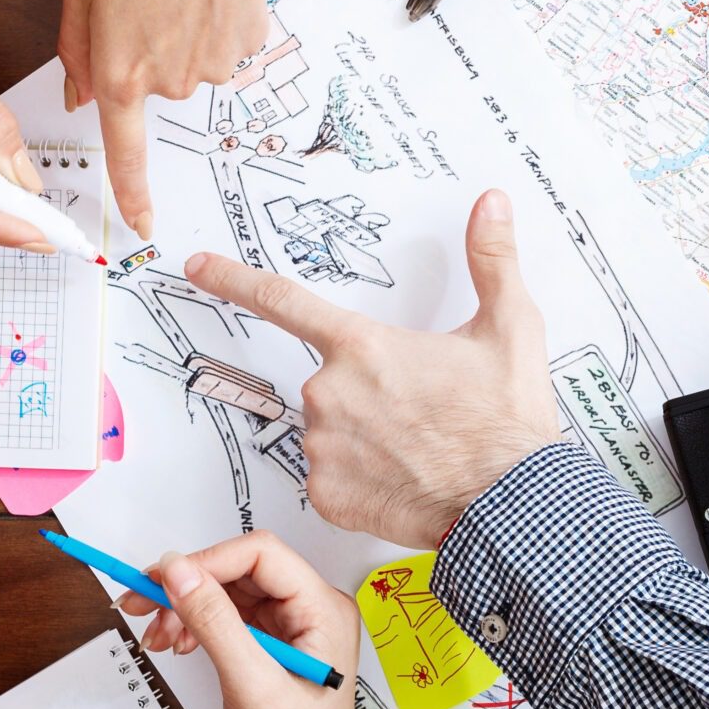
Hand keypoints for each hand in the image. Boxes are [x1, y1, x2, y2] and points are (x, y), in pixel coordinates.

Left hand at [58, 0, 344, 238]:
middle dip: (147, 50)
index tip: (140, 227)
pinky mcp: (247, 44)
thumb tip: (84, 94)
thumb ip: (76, 51)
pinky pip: (224, 42)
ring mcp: (213, 67)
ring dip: (182, 31)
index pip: (124, 153)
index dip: (132, 194)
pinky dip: (215, 20)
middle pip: (152, 85)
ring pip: (190, 62)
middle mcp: (169, 83)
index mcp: (120, 75)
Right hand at [122, 532, 437, 708]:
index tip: (161, 581)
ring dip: (187, 608)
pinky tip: (176, 645)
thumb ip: (215, 623)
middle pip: (240, 570)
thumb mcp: (251, 686)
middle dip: (189, 586)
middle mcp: (313, 613)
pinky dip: (196, 628)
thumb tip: (180, 571)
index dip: (206, 561)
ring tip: (157, 636)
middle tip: (142, 606)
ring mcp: (293, 632)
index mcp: (324, 610)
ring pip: (229, 594)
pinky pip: (229, 621)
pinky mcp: (274, 651)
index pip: (259, 554)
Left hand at [186, 189, 559, 545]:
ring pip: (330, 430)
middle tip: (422, 411)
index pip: (283, 300)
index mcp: (364, 346)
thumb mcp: (511, 328)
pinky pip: (332, 476)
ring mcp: (322, 447)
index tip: (197, 266)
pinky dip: (361, 477)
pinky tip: (402, 478)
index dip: (234, 279)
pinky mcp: (325, 495)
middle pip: (332, 379)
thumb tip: (492, 204)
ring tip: (419, 448)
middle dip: (369, 390)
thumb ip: (493, 259)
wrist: (509, 504)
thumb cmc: (506, 422)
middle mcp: (330, 393)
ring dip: (363, 435)